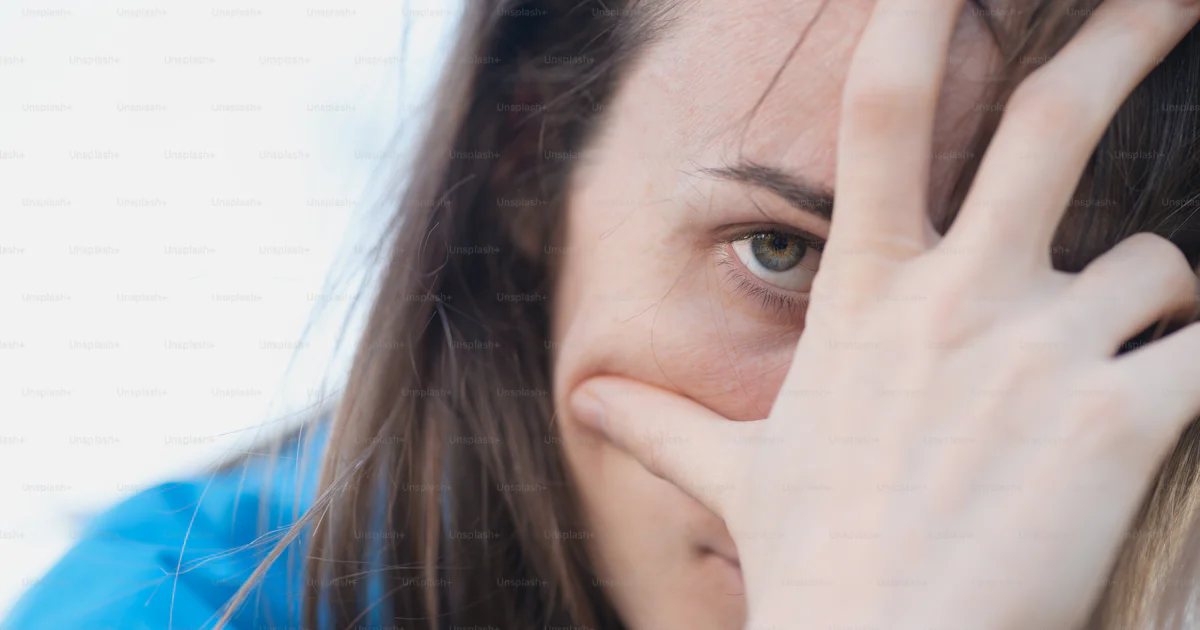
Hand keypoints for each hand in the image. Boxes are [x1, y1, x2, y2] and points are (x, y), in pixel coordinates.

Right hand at [567, 0, 1199, 627]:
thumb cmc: (812, 564)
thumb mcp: (735, 476)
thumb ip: (662, 423)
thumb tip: (583, 398)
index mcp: (865, 297)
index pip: (877, 113)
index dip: (914, 16)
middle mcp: (955, 300)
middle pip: (1052, 121)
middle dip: (1121, 40)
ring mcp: (1039, 352)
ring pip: (1157, 264)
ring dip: (1157, 298)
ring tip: (1131, 352)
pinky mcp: (1119, 419)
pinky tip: (1171, 399)